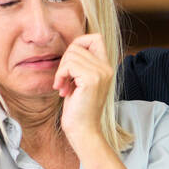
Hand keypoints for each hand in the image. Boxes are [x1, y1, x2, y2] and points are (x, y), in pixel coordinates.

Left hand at [53, 33, 112, 149]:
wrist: (84, 130)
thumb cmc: (79, 109)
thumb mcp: (82, 82)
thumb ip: (81, 64)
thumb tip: (72, 48)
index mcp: (107, 67)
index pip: (95, 37)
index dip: (79, 43)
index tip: (70, 63)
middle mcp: (107, 68)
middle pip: (78, 45)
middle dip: (64, 61)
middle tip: (63, 80)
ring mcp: (100, 73)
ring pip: (71, 54)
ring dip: (61, 70)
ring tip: (63, 87)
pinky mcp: (91, 80)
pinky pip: (69, 65)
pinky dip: (61, 75)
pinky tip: (62, 90)